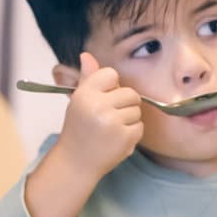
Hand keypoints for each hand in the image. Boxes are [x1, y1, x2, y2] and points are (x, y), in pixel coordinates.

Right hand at [55, 52, 142, 180]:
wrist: (76, 161)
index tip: (104, 98)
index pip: (111, 74)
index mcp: (85, 94)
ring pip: (137, 111)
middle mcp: (98, 105)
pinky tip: (116, 138)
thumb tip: (87, 55)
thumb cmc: (79, 129)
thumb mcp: (78, 101)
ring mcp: (112, 122)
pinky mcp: (125, 137)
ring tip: (111, 129)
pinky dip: (132, 133)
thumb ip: (87, 78)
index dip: (112, 86)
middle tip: (109, 117)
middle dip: (125, 104)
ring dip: (129, 120)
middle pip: (130, 93)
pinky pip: (140, 127)